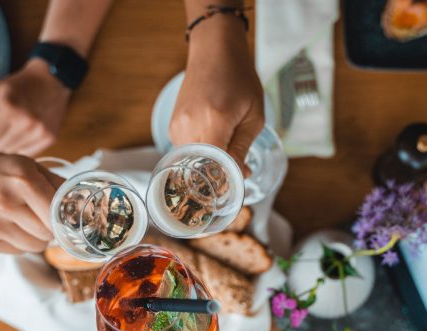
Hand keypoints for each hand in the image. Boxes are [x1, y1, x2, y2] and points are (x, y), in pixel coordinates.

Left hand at [0, 59, 71, 155]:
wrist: (51, 83)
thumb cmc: (17, 87)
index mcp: (8, 107)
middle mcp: (25, 123)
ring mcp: (39, 132)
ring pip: (10, 153)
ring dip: (4, 146)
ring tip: (7, 131)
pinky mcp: (49, 139)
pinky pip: (26, 154)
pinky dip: (19, 147)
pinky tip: (20, 135)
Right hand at [0, 151, 62, 253]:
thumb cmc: (2, 170)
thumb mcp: (31, 167)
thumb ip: (58, 185)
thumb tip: (83, 206)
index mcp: (23, 182)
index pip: (57, 216)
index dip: (65, 220)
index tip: (68, 220)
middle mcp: (6, 205)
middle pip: (48, 235)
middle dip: (51, 228)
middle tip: (43, 217)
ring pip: (35, 247)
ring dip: (37, 238)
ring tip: (26, 220)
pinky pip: (18, 251)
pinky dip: (20, 242)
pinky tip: (10, 225)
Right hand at [170, 15, 263, 174]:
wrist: (214, 52)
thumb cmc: (239, 79)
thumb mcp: (253, 115)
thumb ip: (243, 148)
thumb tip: (240, 176)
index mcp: (214, 122)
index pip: (216, 168)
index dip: (227, 180)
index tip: (238, 182)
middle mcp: (189, 126)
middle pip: (201, 168)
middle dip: (219, 174)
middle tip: (235, 168)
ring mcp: (177, 127)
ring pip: (192, 162)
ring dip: (209, 163)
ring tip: (225, 148)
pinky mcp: (172, 126)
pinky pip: (186, 151)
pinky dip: (200, 153)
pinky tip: (212, 138)